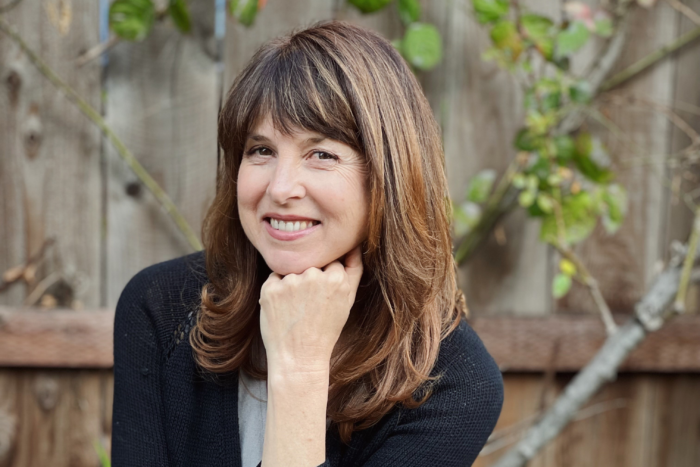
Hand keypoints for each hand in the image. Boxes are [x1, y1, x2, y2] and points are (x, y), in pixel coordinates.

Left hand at [259, 246, 362, 373]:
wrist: (299, 358)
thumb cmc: (325, 330)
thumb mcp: (348, 300)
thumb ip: (354, 268)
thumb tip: (353, 243)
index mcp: (336, 278)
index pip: (329, 261)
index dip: (325, 279)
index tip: (323, 297)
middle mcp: (313, 276)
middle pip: (310, 263)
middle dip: (309, 279)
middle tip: (309, 306)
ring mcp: (290, 282)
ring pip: (292, 269)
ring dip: (292, 284)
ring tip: (296, 309)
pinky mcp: (270, 288)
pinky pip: (274, 278)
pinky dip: (277, 290)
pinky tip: (284, 309)